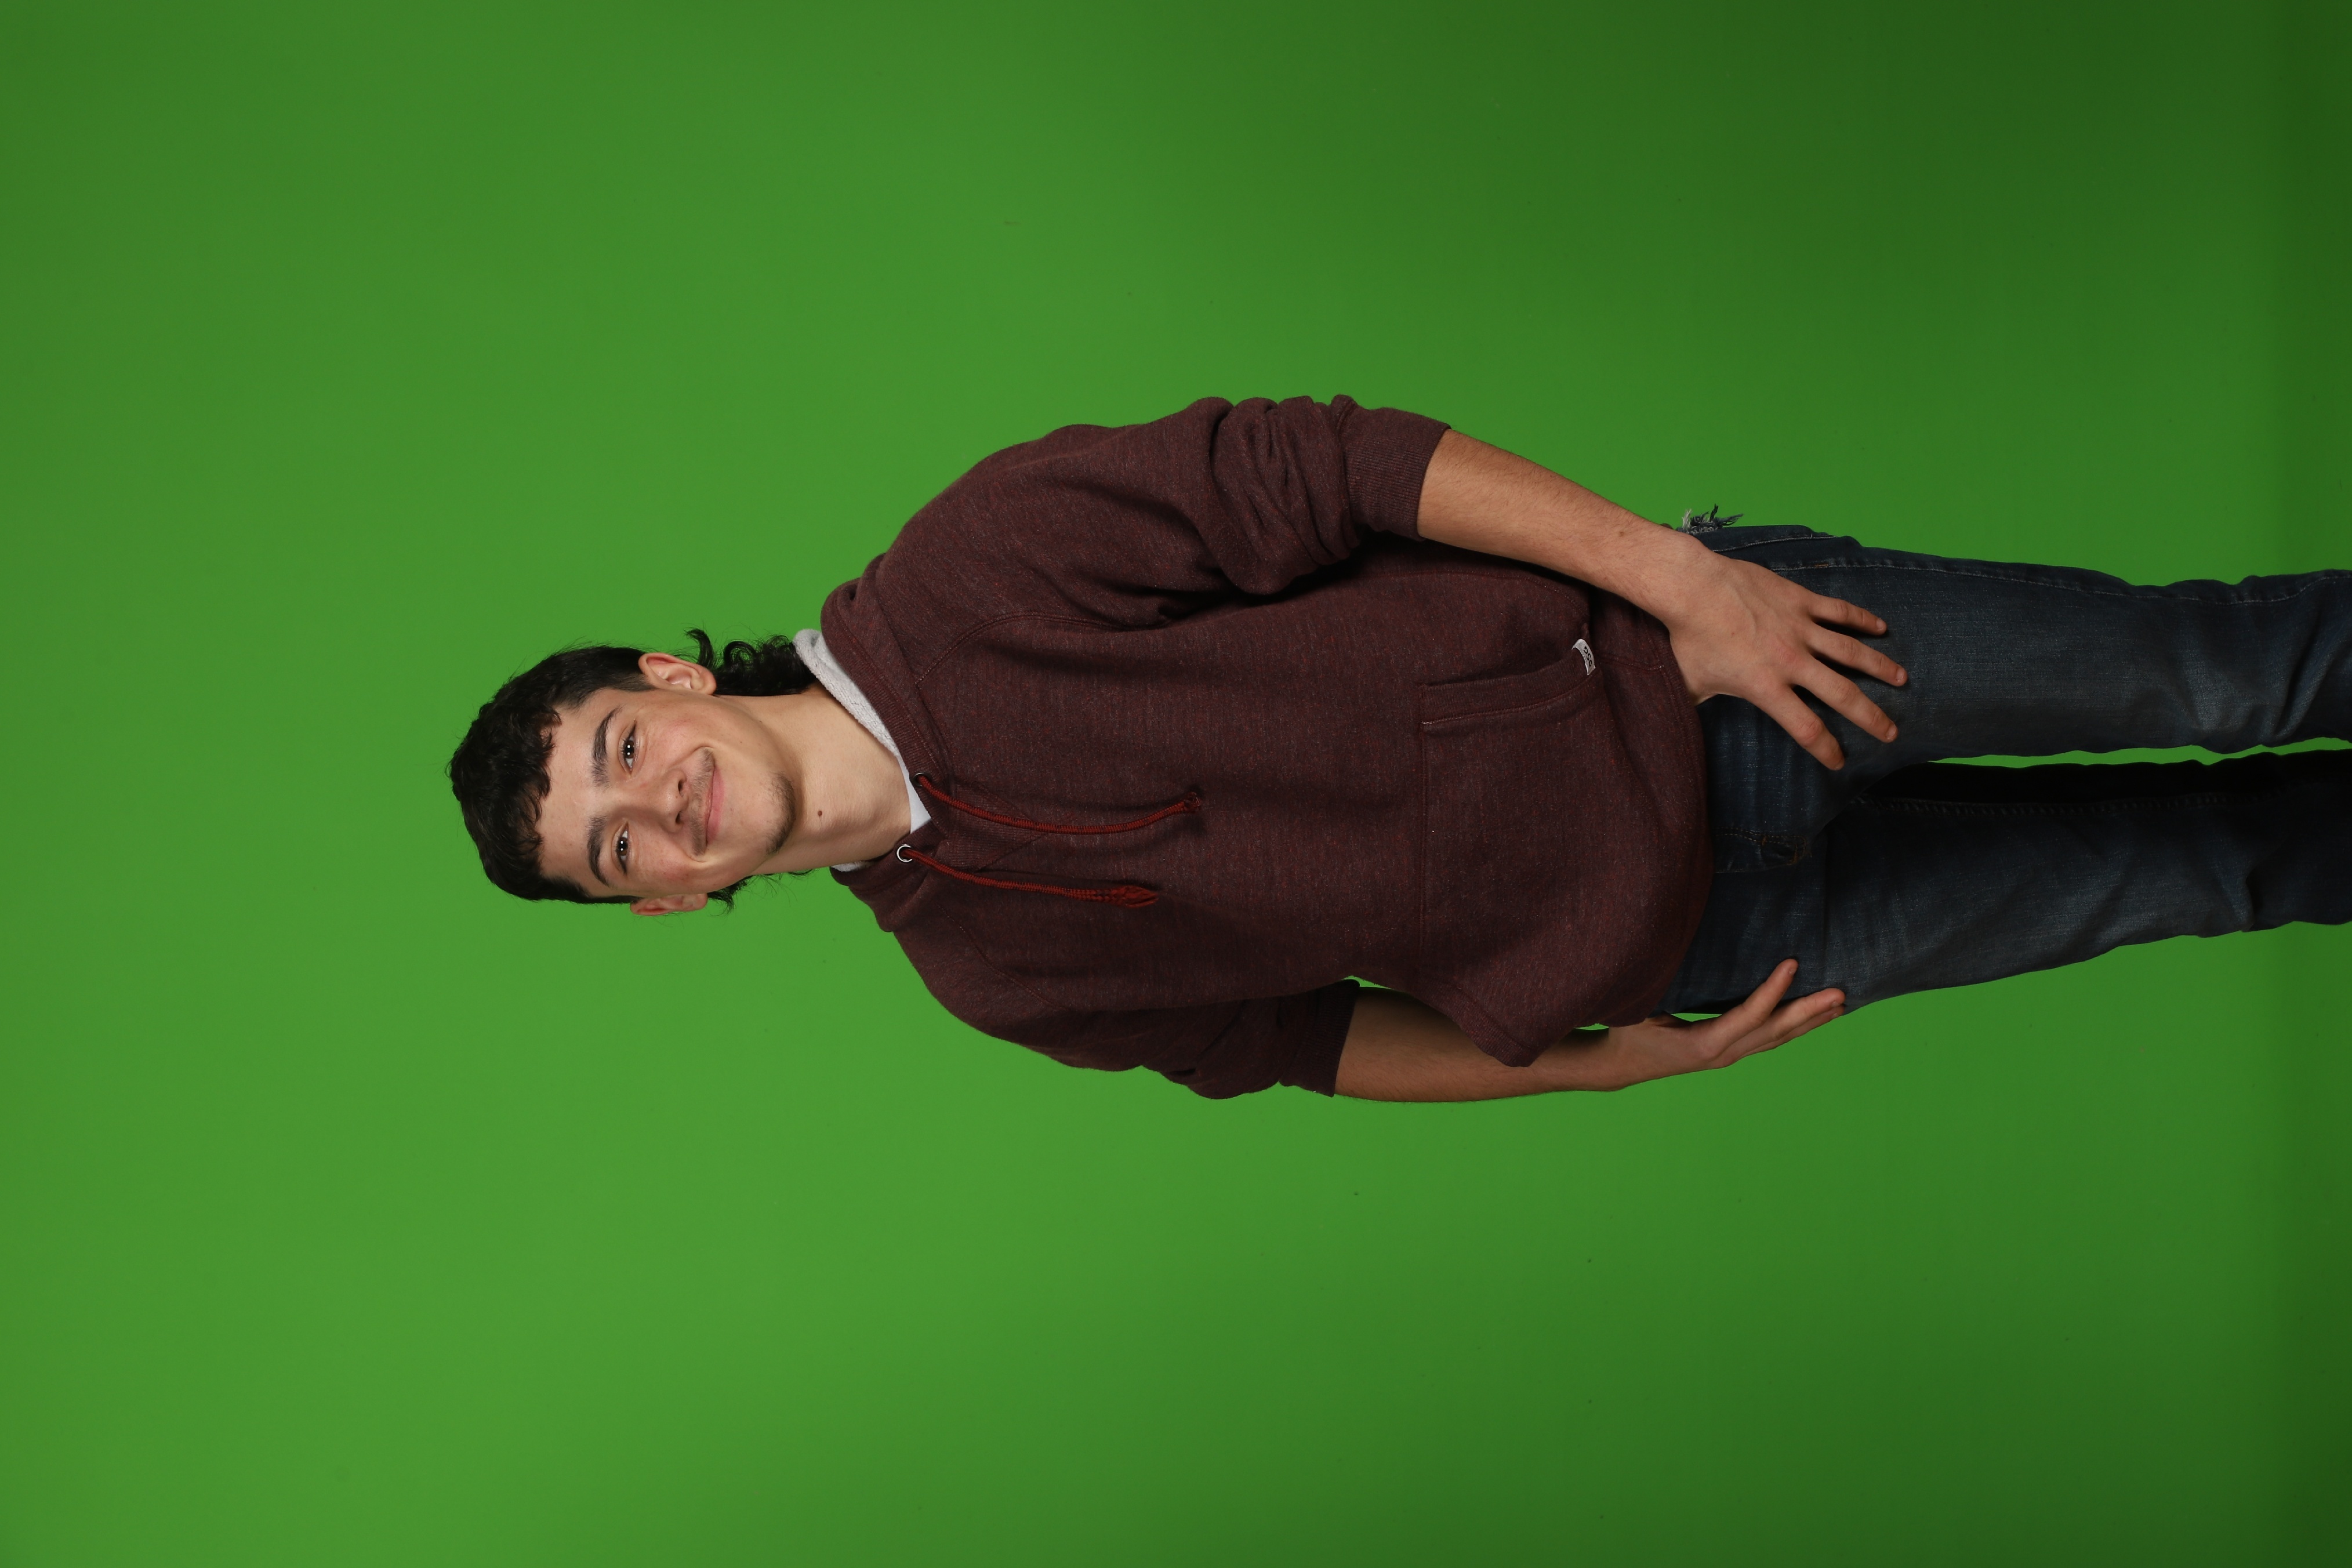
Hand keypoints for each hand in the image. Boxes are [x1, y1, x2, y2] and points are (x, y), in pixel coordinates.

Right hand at [1579, 960, 1843, 1089]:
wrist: (1622, 1065)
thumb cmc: (1627, 1031)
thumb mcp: (1639, 1008)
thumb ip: (1661, 986)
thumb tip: (1670, 948)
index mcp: (1704, 1044)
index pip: (1749, 1015)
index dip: (1772, 990)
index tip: (1793, 963)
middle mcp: (1724, 1054)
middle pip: (1776, 1030)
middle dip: (1810, 1011)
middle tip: (1840, 993)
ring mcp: (1730, 1056)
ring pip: (1779, 1037)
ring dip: (1810, 1021)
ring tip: (1840, 1003)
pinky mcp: (1731, 1052)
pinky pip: (1770, 1038)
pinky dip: (1795, 1025)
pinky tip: (1811, 1016)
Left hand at [1656, 547, 1906, 768]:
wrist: (1693, 586)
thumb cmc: (1688, 637)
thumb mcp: (1692, 684)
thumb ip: (1703, 707)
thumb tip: (1686, 726)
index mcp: (1765, 686)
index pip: (1805, 727)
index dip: (1825, 749)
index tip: (1839, 762)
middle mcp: (1791, 660)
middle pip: (1842, 695)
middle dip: (1871, 717)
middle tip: (1891, 733)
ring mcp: (1799, 628)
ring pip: (1851, 651)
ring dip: (1879, 667)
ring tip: (1902, 679)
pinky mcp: (1800, 600)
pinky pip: (1838, 611)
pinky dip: (1862, 619)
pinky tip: (1881, 628)